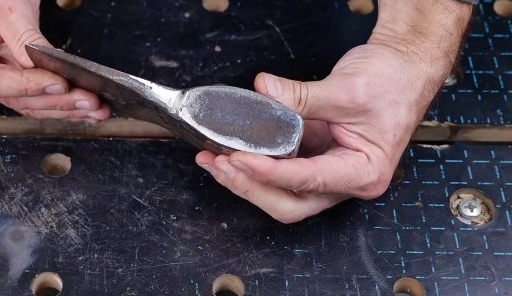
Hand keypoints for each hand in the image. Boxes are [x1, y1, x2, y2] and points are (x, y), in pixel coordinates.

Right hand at [0, 0, 110, 121]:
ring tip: (94, 108)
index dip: (28, 86)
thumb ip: (24, 40)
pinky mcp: (5, 78)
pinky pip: (32, 95)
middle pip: (13, 97)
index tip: (60, 84)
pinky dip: (59, 101)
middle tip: (88, 100)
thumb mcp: (6, 6)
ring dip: (64, 107)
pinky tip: (83, 107)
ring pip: (26, 102)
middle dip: (56, 101)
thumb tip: (45, 70)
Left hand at [196, 0, 472, 222]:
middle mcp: (345, 180)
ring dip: (247, 179)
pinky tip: (234, 151)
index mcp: (363, 172)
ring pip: (281, 192)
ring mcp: (329, 171)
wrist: (406, 66)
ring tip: (216, 161)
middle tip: (221, 166)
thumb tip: (264, 93)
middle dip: (251, 187)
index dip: (270, 172)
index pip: (307, 181)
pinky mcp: (316, 157)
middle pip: (289, 202)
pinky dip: (257, 162)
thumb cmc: (394, 82)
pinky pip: (281, 169)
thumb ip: (300, 96)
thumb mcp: (345, 89)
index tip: (241, 158)